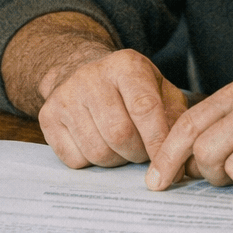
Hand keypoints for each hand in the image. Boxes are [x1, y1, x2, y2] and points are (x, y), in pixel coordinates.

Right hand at [38, 49, 189, 168]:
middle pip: (119, 135)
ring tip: (121, 148)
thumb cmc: (129, 88)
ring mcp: (65, 96)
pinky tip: (98, 144)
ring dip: (116, 160)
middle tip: (143, 153)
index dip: (158, 142)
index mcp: (126, 65)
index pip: (144, 109)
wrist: (81, 70)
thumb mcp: (159, 90)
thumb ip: (175, 118)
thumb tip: (184, 159)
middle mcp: (91, 77)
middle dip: (138, 154)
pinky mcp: (47, 116)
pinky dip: (91, 163)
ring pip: (97, 151)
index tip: (169, 166)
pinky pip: (74, 160)